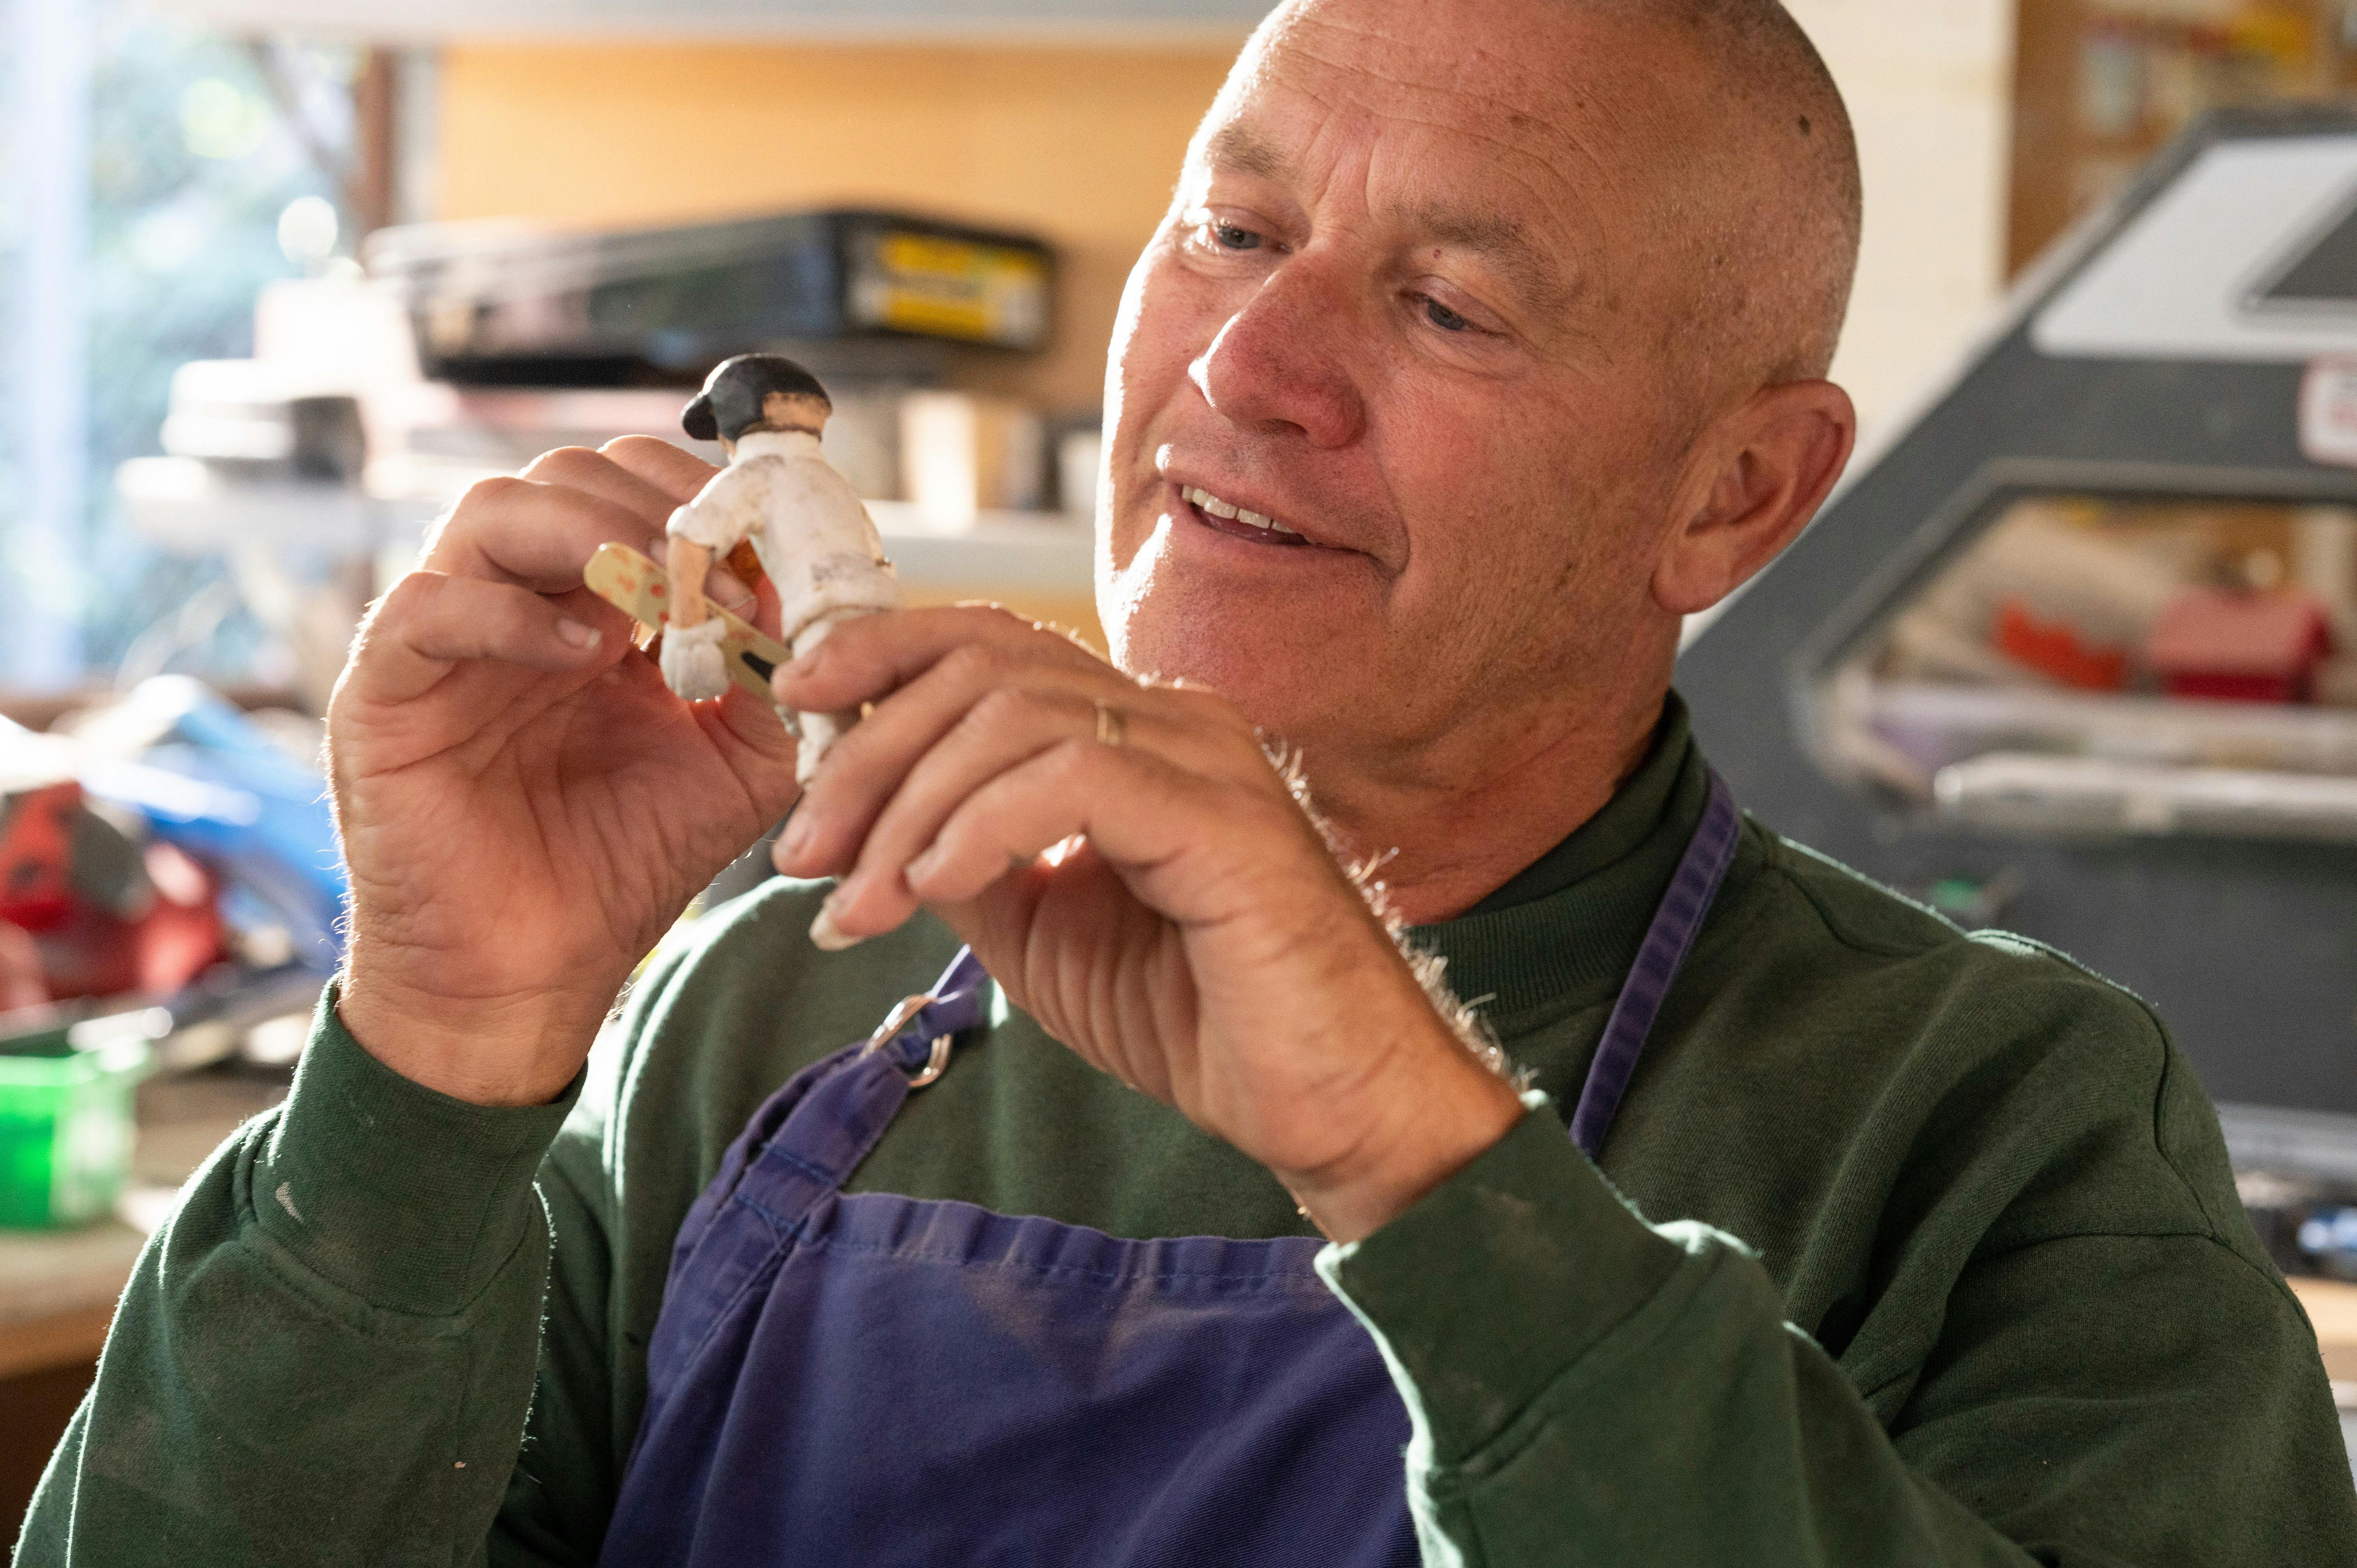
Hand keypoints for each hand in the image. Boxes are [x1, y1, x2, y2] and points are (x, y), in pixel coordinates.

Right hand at [330, 439, 797, 1106]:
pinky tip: (584, 656)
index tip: (770, 548)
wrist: (534, 973)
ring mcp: (444, 637)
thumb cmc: (623, 863)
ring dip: (594, 536)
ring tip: (659, 601)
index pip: (638, 488)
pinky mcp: (384, 688)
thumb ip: (780, 678)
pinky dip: (511, 615)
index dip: (706, 499)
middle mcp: (518, 602)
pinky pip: (429, 605)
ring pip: (496, 511)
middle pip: (569, 476)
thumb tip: (806, 596)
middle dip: (658, 506)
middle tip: (720, 570)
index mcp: (594, 606)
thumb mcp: (741, 762)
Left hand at [773, 608, 1524, 1242]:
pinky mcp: (1226, 819)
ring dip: (909, 804)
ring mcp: (1206, 760)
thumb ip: (969, 861)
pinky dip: (983, 824)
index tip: (795, 706)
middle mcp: (1174, 721)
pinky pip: (1075, 777)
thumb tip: (875, 818)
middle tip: (803, 850)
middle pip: (984, 667)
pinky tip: (937, 885)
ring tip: (859, 899)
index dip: (882, 653)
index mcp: (1137, 733)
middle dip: (867, 749)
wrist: (1334, 1103)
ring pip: (1015, 715)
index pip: (992, 644)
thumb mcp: (1045, 931)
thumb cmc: (1203, 1020)